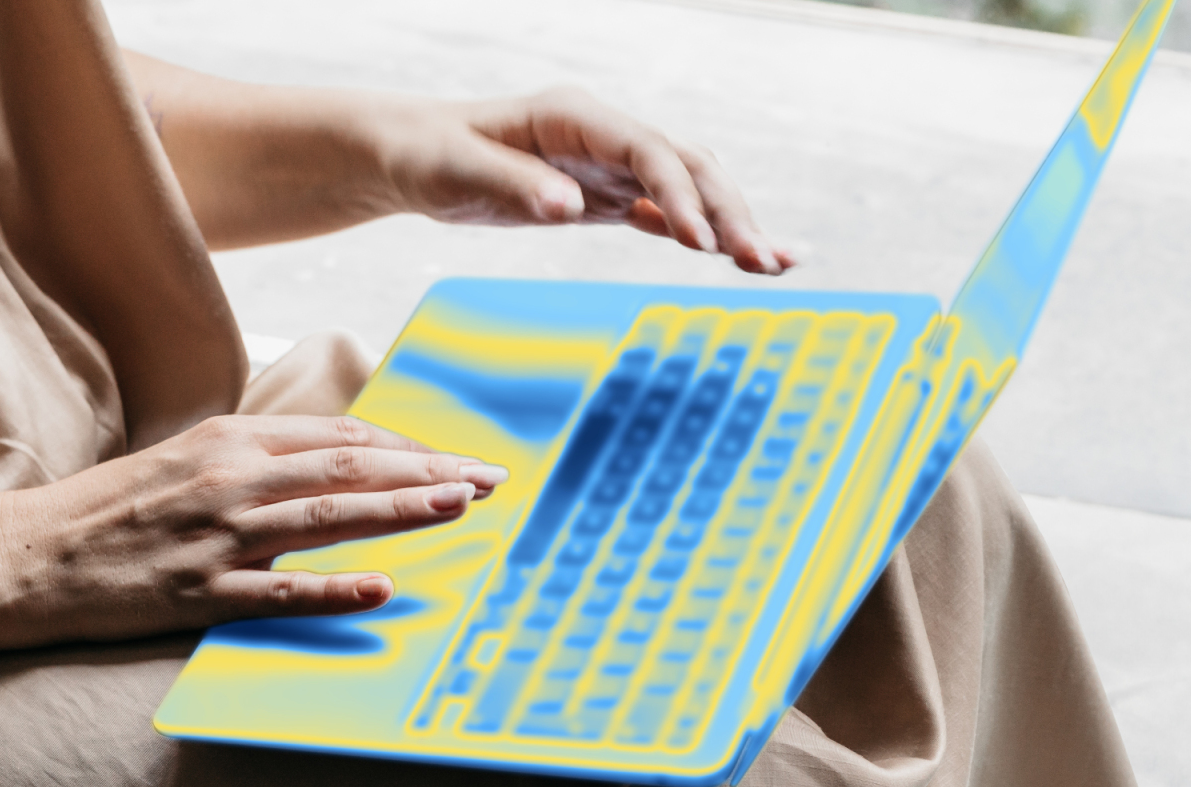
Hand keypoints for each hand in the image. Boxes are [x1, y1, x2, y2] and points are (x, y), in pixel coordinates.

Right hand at [12, 414, 506, 643]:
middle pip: (348, 466)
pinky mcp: (198, 590)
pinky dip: (332, 588)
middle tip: (490, 480)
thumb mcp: (194, 456)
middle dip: (426, 471)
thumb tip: (342, 459)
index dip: (407, 448)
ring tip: (459, 508)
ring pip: (326, 517)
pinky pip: (277, 590)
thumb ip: (265, 455)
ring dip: (399, 511)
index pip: (341, 436)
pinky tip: (381, 588)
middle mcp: (232, 477)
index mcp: (234, 439)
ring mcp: (217, 535)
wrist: (28, 554)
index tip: (461, 460)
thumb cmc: (118, 506)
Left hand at [367, 87, 797, 274]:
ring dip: (733, 223)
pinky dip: (706, 235)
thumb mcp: (457, 173)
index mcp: (574, 118)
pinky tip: (743, 261)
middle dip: (729, 211)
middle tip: (764, 262)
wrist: (411, 157)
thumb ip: (515, 187)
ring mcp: (612, 165)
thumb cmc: (428, 156)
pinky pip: (668, 213)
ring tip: (779, 264)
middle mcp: (605, 136)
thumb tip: (571, 208)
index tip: (699, 242)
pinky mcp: (609, 196)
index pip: (647, 151)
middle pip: (686, 166)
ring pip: (690, 187)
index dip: (679, 193)